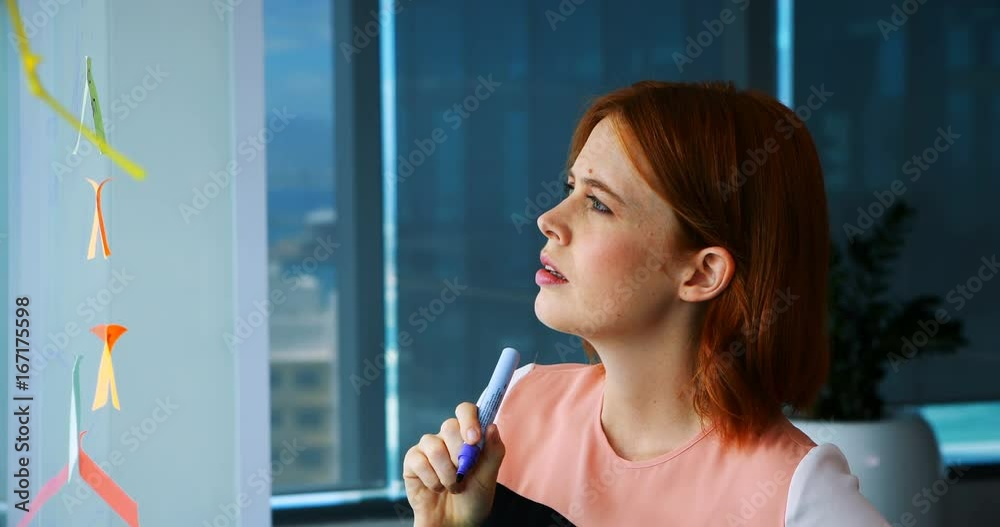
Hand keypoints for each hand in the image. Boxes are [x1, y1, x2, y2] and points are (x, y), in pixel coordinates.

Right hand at [403, 402, 505, 526]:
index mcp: (467, 437)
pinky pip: (419, 460)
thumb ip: (493, 452)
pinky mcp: (412, 462)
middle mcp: (446, 438)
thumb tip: (492, 426)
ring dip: (447, 473)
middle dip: (459, 454)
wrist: (454, 524)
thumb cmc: (473, 501)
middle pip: (449, 425)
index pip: (465, 411)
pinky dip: (432, 479)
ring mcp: (428, 449)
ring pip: (434, 445)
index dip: (469, 419)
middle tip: (464, 475)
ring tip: (453, 487)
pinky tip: (435, 488)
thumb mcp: (489, 479)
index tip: (474, 439)